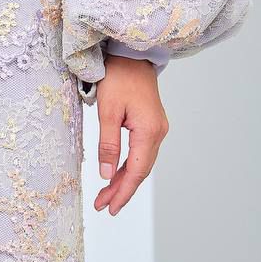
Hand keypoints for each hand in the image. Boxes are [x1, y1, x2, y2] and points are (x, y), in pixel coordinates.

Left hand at [93, 55, 168, 215]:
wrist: (132, 53)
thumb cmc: (118, 76)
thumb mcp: (107, 112)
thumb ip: (108, 145)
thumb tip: (107, 175)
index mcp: (149, 131)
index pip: (136, 171)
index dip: (123, 193)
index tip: (110, 208)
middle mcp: (158, 132)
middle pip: (140, 171)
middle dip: (121, 191)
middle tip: (102, 207)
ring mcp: (157, 129)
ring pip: (141, 164)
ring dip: (124, 181)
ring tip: (105, 197)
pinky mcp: (151, 125)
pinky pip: (140, 153)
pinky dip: (128, 167)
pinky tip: (115, 177)